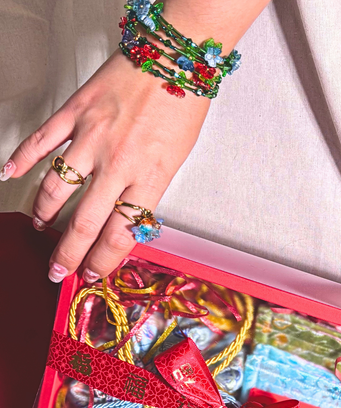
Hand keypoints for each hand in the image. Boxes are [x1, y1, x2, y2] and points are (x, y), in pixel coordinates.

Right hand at [6, 50, 209, 282]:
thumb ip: (146, 193)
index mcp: (149, 178)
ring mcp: (92, 136)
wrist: (175, 58)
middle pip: (84, 222)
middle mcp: (118, 161)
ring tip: (42, 226)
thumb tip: (125, 223)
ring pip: (56, 187)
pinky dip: (21, 160)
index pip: (120, 235)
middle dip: (67, 254)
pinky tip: (11, 175)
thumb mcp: (174, 162)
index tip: (93, 274)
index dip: (103, 262)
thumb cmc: (181, 107)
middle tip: (58, 269)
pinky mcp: (75, 111)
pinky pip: (41, 141)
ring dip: (44, 213)